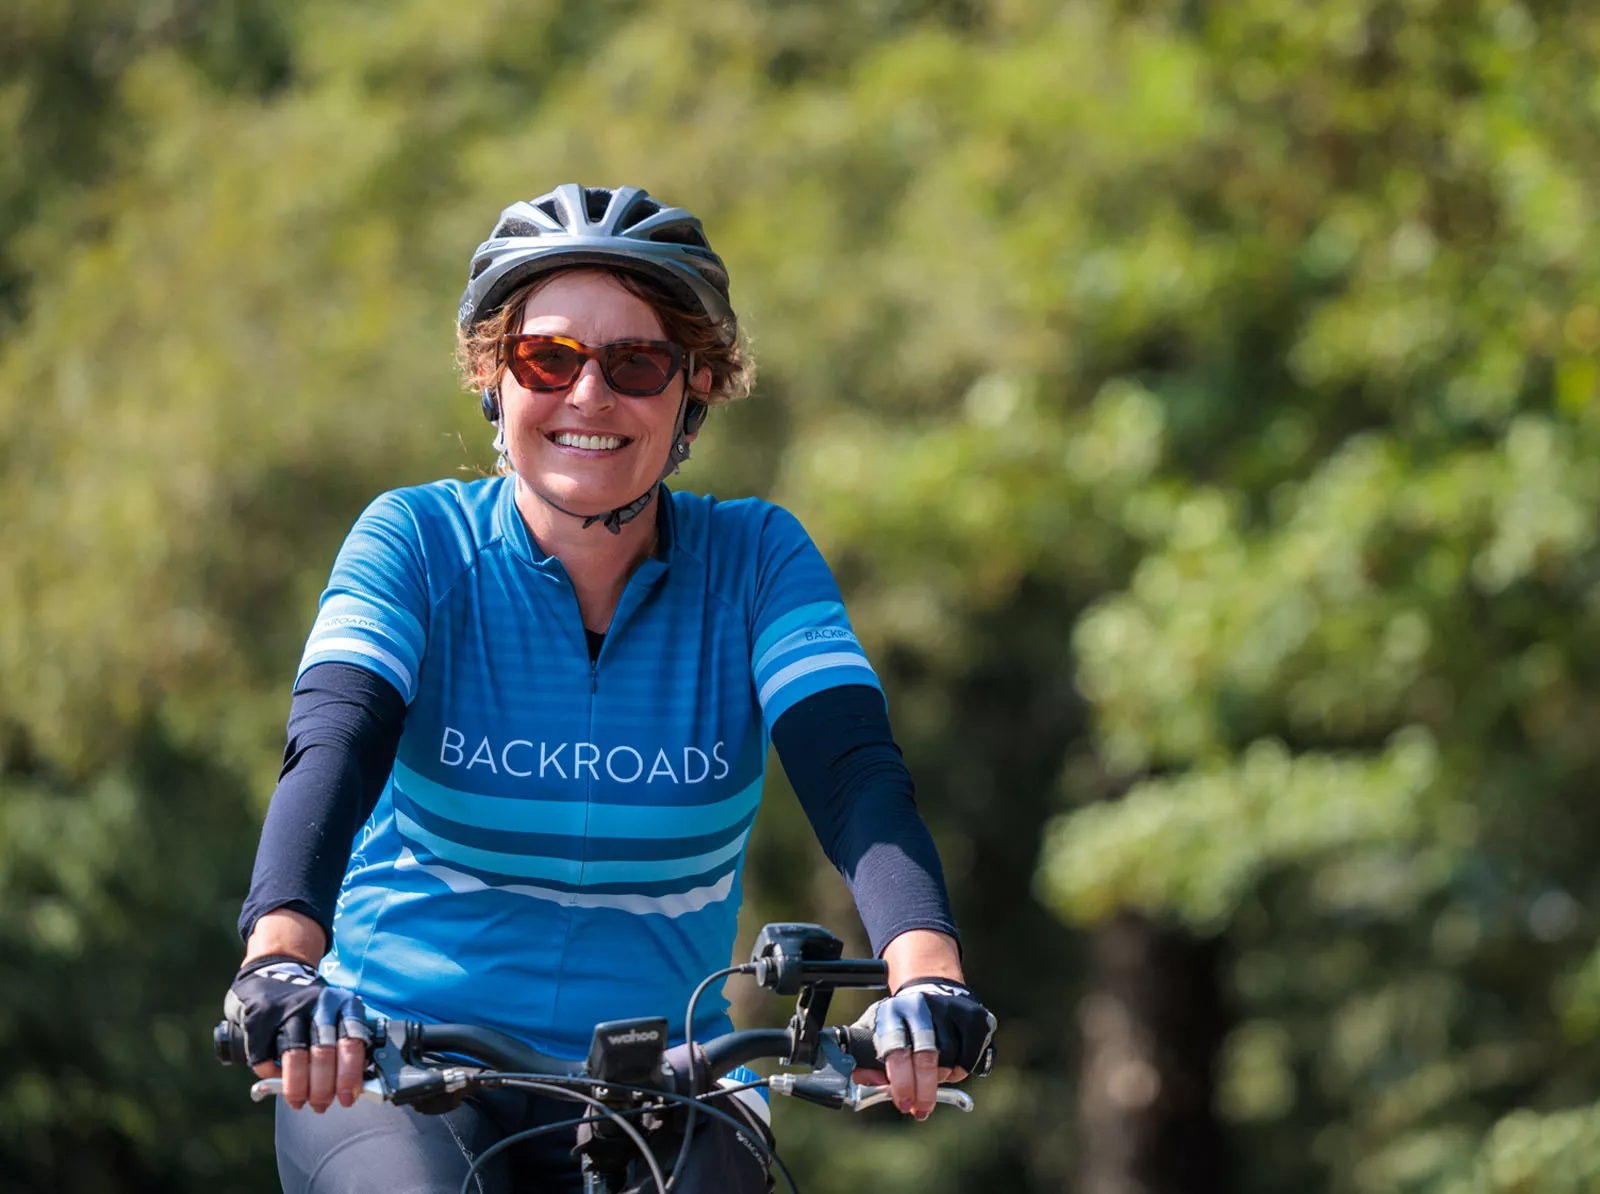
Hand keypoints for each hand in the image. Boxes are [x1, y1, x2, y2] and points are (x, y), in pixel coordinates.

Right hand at [224, 955, 369, 1112]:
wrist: (276, 969)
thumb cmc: (313, 1007)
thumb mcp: (338, 1015)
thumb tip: (353, 1088)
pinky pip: (265, 1054)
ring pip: (295, 1055)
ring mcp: (289, 1008)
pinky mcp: (262, 1015)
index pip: (352, 1042)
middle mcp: (319, 1003)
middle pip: (323, 1053)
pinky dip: (270, 1072)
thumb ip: (345, 1044)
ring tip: (299, 1102)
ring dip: (297, 1087)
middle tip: (320, 1105)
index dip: (350, 1075)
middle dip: (322, 1088)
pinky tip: (275, 1078)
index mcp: (344, 1003)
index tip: (347, 1098)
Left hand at [849, 978, 996, 1119]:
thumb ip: (864, 1063)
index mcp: (891, 1012)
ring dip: (941, 1078)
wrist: (932, 991)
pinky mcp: (973, 1016)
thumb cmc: (900, 1024)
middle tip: (921, 1110)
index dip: (901, 1083)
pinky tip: (952, 1066)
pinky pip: (969, 1058)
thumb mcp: (874, 1036)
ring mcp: (948, 1008)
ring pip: (949, 1061)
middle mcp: (920, 1006)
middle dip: (923, 1091)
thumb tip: (871, 1084)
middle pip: (926, 1058)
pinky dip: (961, 1070)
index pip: (897, 1051)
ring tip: (933, 1077)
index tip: (904, 1104)